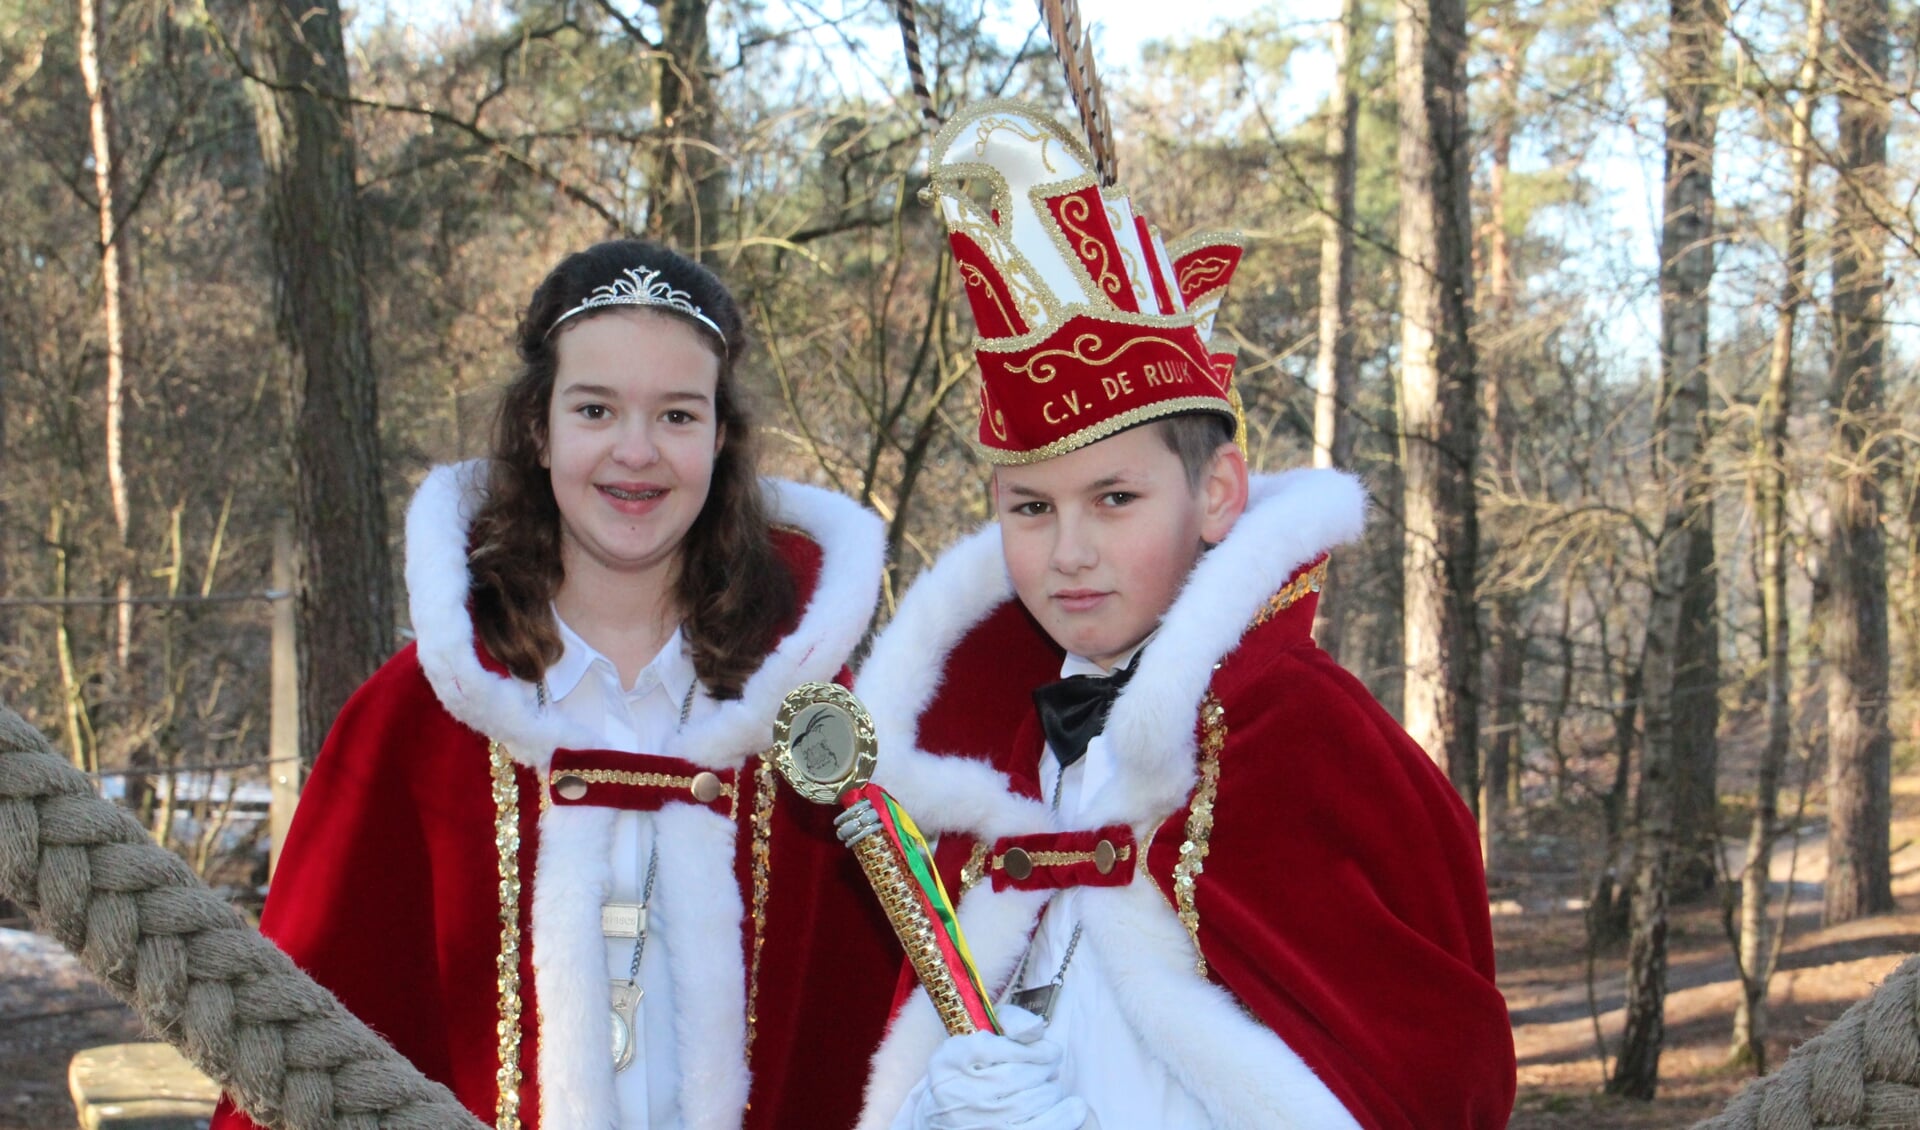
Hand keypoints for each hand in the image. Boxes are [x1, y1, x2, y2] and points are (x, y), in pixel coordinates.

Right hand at [901, 1006, 1088, 1129]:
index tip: (1049, 1050)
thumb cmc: (974, 1067)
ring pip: (1030, 1104)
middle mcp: (957, 1092)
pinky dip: (1062, 1117)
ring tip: (1050, 1086)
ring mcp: (975, 1121)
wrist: (945, 1115)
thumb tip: (1037, 1029)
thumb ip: (1011, 1020)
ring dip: (1051, 1091)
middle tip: (1052, 1066)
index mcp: (951, 1058)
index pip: (998, 1048)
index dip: (1032, 1049)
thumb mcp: (982, 1034)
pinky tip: (1074, 1108)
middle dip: (1045, 1069)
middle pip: (1017, 1076)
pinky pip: (1038, 1128)